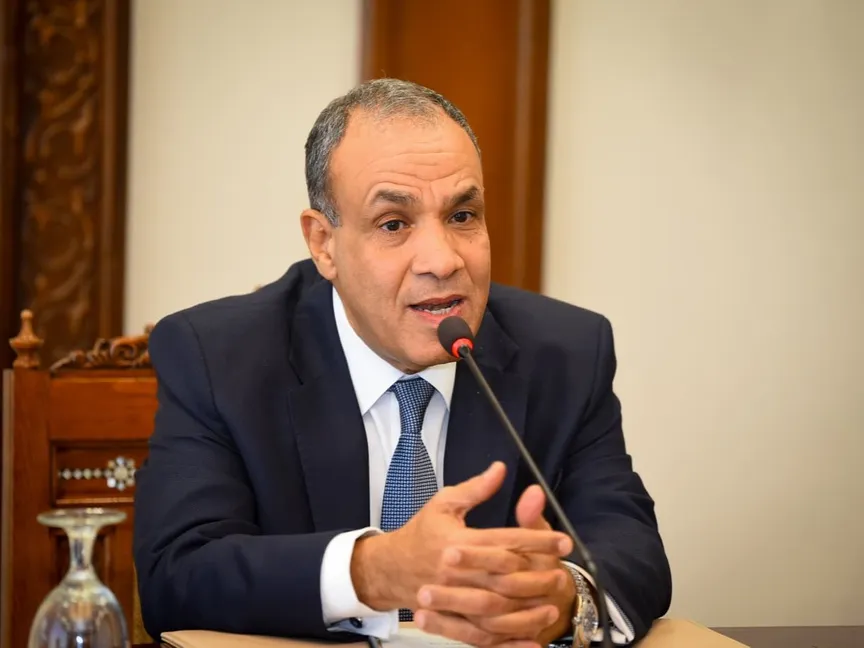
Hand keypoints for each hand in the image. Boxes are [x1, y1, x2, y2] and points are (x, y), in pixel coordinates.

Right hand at [351, 463, 572, 622]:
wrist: (389, 568)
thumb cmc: (420, 533)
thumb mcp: (444, 503)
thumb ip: (476, 488)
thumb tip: (500, 468)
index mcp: (457, 542)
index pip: (505, 542)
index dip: (538, 541)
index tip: (563, 541)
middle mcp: (456, 573)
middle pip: (506, 577)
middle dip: (539, 575)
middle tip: (563, 572)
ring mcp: (453, 600)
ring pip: (497, 610)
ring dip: (528, 609)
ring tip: (553, 602)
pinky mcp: (452, 620)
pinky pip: (483, 636)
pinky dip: (508, 640)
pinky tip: (531, 638)